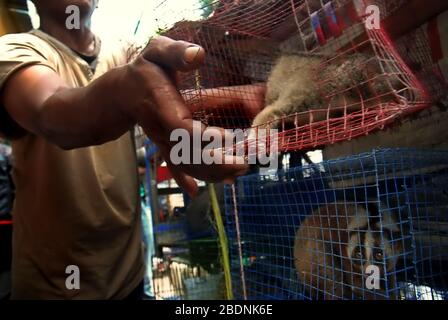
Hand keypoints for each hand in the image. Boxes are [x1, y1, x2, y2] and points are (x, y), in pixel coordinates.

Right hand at [131, 36, 248, 196]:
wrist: (121, 92)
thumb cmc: (145, 69)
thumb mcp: (158, 51)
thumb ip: (176, 52)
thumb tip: (198, 54)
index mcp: (161, 105)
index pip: (181, 128)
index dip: (203, 137)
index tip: (227, 137)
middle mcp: (161, 129)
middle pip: (186, 154)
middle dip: (216, 163)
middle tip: (244, 164)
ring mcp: (162, 142)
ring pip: (184, 164)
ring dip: (210, 172)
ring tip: (238, 172)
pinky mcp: (164, 147)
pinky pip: (174, 166)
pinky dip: (186, 179)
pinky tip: (194, 192)